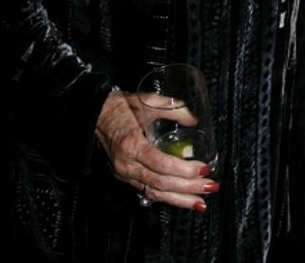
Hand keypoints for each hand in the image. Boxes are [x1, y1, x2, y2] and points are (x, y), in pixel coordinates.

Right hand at [95, 89, 217, 211]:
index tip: (203, 169)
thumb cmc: (119, 106)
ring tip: (200, 203)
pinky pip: (147, 192)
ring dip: (180, 200)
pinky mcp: (125, 177)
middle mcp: (127, 164)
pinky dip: (166, 197)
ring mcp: (124, 174)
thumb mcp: (147, 100)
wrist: (94, 114)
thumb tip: (193, 120)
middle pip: (161, 183)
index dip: (184, 170)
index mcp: (131, 145)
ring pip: (154, 193)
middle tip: (210, 187)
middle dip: (188, 189)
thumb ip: (172, 108)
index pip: (161, 165)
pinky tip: (181, 199)